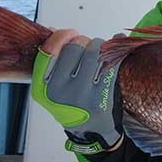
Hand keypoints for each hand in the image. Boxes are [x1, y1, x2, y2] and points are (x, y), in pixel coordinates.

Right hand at [31, 29, 124, 153]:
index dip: (61, 36)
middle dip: (84, 41)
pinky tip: (118, 44)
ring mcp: (81, 95)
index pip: (48, 51)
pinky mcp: (102, 96)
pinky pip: (111, 63)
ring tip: (100, 52)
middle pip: (75, 47)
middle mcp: (59, 92)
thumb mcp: (53, 86)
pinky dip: (117, 50)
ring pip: (95, 52)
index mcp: (42, 88)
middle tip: (88, 47)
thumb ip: (51, 60)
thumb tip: (52, 29)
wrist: (92, 131)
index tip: (71, 33)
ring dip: (100, 46)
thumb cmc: (72, 103)